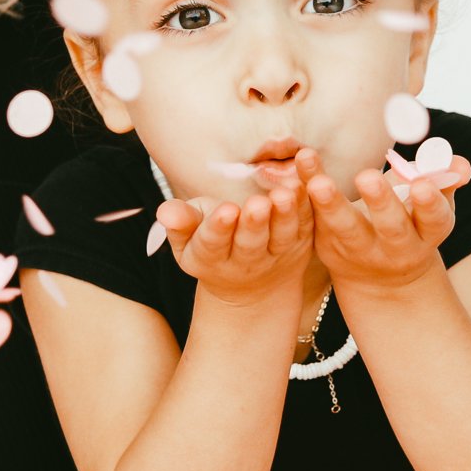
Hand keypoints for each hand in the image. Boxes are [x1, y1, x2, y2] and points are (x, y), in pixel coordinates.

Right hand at [158, 181, 312, 309]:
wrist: (249, 285)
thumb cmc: (210, 247)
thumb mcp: (187, 240)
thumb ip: (179, 223)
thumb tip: (164, 211)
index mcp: (211, 258)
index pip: (213, 244)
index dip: (219, 228)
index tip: (226, 211)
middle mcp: (245, 263)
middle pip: (250, 243)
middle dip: (254, 223)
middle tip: (258, 203)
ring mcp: (274, 256)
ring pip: (281, 236)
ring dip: (285, 215)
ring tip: (285, 194)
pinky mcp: (299, 246)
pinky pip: (304, 225)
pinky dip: (306, 207)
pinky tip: (304, 185)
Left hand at [294, 146, 468, 293]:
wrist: (382, 278)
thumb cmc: (412, 225)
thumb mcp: (432, 208)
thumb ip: (444, 181)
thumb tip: (459, 165)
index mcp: (427, 234)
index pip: (433, 220)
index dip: (429, 204)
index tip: (421, 185)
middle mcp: (396, 248)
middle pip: (390, 228)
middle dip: (380, 202)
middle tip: (366, 176)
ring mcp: (361, 251)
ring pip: (347, 230)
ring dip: (332, 205)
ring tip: (319, 183)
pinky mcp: (330, 247)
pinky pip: (317, 219)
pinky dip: (305, 194)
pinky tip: (300, 165)